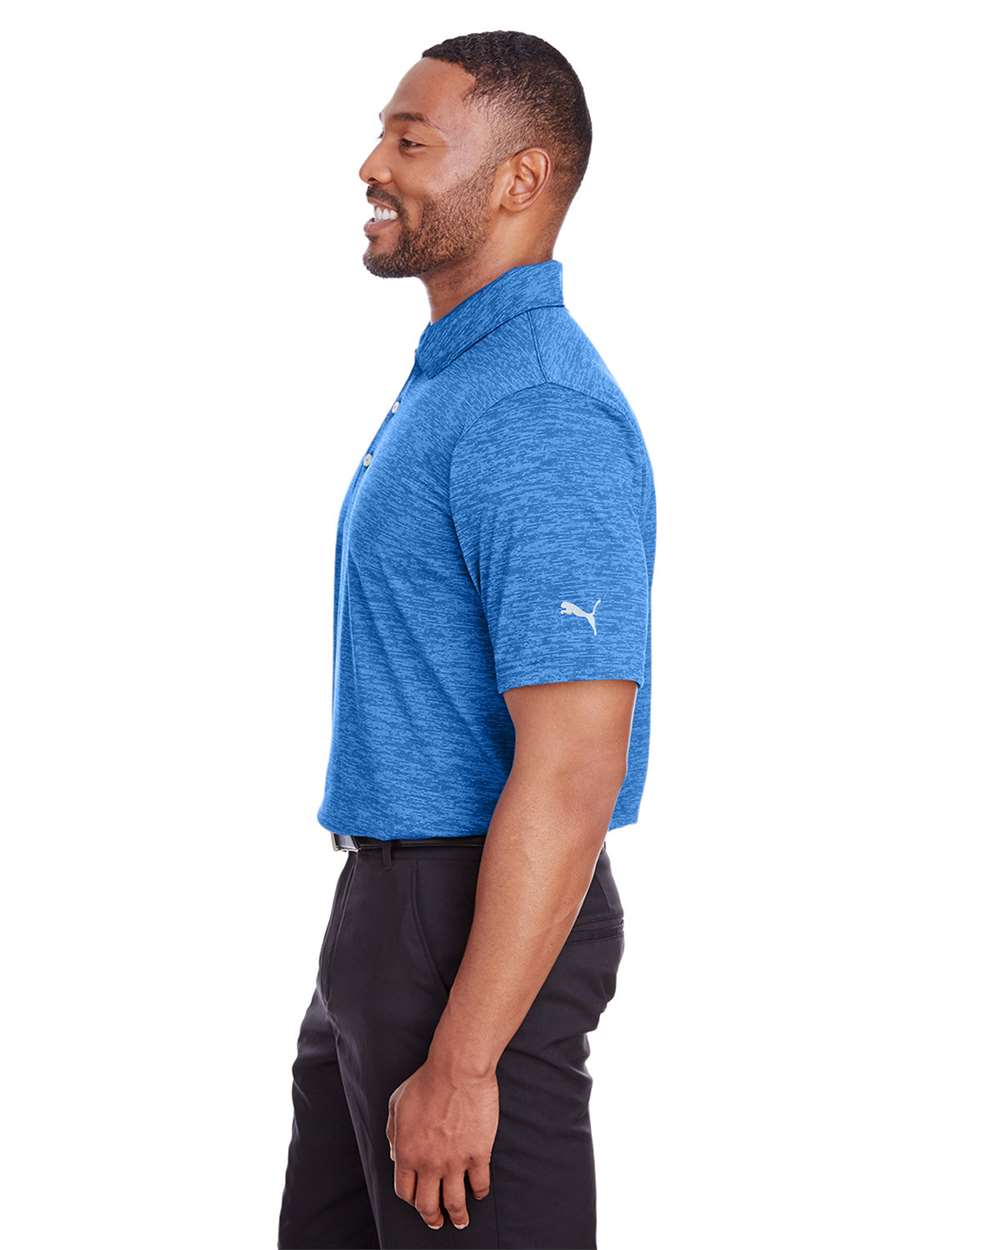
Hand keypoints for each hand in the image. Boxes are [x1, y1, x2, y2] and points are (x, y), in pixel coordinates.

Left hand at [386, 1055, 498, 1230]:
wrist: (457, 1069)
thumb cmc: (426, 1082)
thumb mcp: (396, 1105)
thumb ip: (392, 1134)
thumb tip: (394, 1155)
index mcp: (406, 1153)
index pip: (405, 1191)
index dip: (411, 1200)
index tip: (418, 1203)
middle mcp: (429, 1164)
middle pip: (428, 1205)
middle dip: (432, 1218)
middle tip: (438, 1222)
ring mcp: (455, 1161)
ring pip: (455, 1203)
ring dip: (457, 1217)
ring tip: (461, 1221)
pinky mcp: (478, 1154)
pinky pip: (480, 1184)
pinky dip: (480, 1193)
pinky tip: (479, 1192)